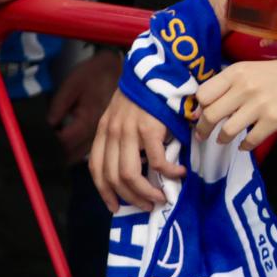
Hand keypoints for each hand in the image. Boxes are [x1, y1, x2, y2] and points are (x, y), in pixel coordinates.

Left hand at [49, 49, 121, 162]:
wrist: (119, 69)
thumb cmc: (94, 74)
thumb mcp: (71, 85)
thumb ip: (58, 106)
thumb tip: (48, 125)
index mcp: (88, 120)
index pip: (64, 142)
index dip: (48, 145)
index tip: (35, 142)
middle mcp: (97, 132)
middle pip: (73, 155)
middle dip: (55, 156)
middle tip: (39, 151)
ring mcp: (103, 135)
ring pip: (82, 156)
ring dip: (66, 157)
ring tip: (49, 152)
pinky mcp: (106, 134)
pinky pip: (89, 150)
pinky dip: (75, 152)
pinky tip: (66, 148)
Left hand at [89, 89, 185, 211]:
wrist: (159, 70)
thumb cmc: (148, 95)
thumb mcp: (127, 117)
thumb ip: (128, 140)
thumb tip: (141, 168)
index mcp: (104, 131)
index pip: (96, 168)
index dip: (104, 192)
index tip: (115, 206)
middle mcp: (112, 132)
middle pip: (113, 177)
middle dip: (130, 198)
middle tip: (147, 206)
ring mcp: (129, 131)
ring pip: (130, 175)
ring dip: (147, 192)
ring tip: (162, 197)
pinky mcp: (149, 129)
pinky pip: (156, 162)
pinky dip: (169, 173)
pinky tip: (179, 173)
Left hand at [194, 54, 276, 150]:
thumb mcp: (251, 70)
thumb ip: (230, 85)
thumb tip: (206, 107)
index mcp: (236, 72)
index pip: (203, 94)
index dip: (199, 107)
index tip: (200, 114)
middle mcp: (244, 87)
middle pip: (210, 114)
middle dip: (203, 128)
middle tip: (203, 134)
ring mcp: (259, 105)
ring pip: (227, 130)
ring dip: (222, 138)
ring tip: (224, 139)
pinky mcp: (274, 120)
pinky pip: (250, 140)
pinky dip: (244, 145)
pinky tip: (245, 144)